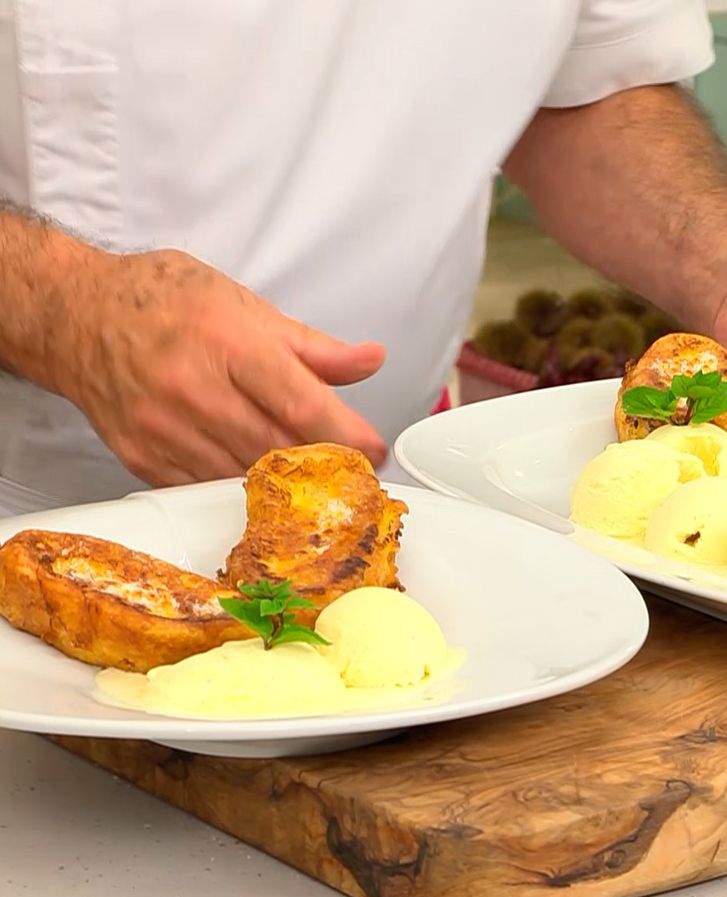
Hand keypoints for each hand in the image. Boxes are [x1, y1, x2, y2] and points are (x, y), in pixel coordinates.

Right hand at [58, 248, 386, 485]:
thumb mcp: (244, 304)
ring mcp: (163, 429)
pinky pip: (204, 487)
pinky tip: (259, 481)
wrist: (73, 315)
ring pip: (242, 476)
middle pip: (276, 448)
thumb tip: (370, 361)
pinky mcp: (141, 457)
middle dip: (324, 465)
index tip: (375, 451)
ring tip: (315, 481)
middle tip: (355, 473)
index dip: (345, 434)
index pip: (299, 403)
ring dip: (284, 484)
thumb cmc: (163, 301)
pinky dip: (237, 488)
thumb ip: (312, 345)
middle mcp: (193, 390)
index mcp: (227, 343)